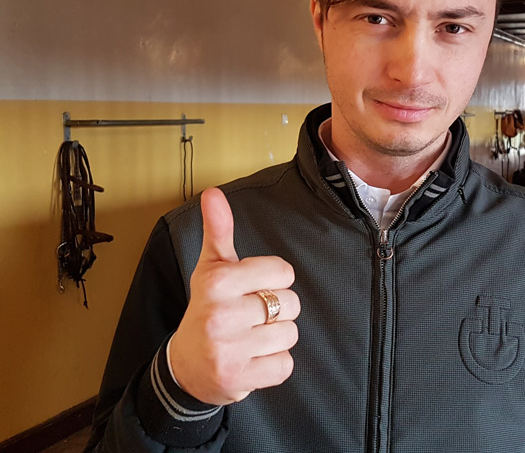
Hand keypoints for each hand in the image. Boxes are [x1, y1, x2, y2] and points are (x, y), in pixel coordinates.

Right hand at [169, 188, 300, 404]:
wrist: (185, 367)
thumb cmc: (207, 309)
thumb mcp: (211, 268)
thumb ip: (218, 230)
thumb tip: (213, 193)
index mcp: (217, 281)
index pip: (284, 273)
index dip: (275, 281)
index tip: (254, 289)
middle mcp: (220, 313)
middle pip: (291, 304)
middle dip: (278, 311)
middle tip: (251, 317)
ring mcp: (228, 349)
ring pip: (290, 335)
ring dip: (277, 339)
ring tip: (251, 338)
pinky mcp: (238, 378)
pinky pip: (284, 365)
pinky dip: (274, 365)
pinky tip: (253, 359)